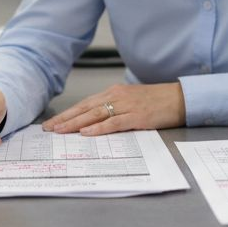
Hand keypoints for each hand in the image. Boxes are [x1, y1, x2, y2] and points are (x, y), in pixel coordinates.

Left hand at [43, 82, 184, 135]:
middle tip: (48, 128)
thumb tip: (94, 122)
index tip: (52, 123)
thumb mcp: (131, 101)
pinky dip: (99, 128)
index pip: (85, 104)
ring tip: (60, 131)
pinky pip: (114, 123)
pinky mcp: (137, 116)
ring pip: (95, 115)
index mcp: (114, 93)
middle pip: (85, 108)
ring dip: (76, 123)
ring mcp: (126, 106)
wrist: (179, 98)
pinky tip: (87, 133)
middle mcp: (117, 96)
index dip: (67, 114)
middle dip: (65, 119)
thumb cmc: (156, 101)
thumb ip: (113, 109)